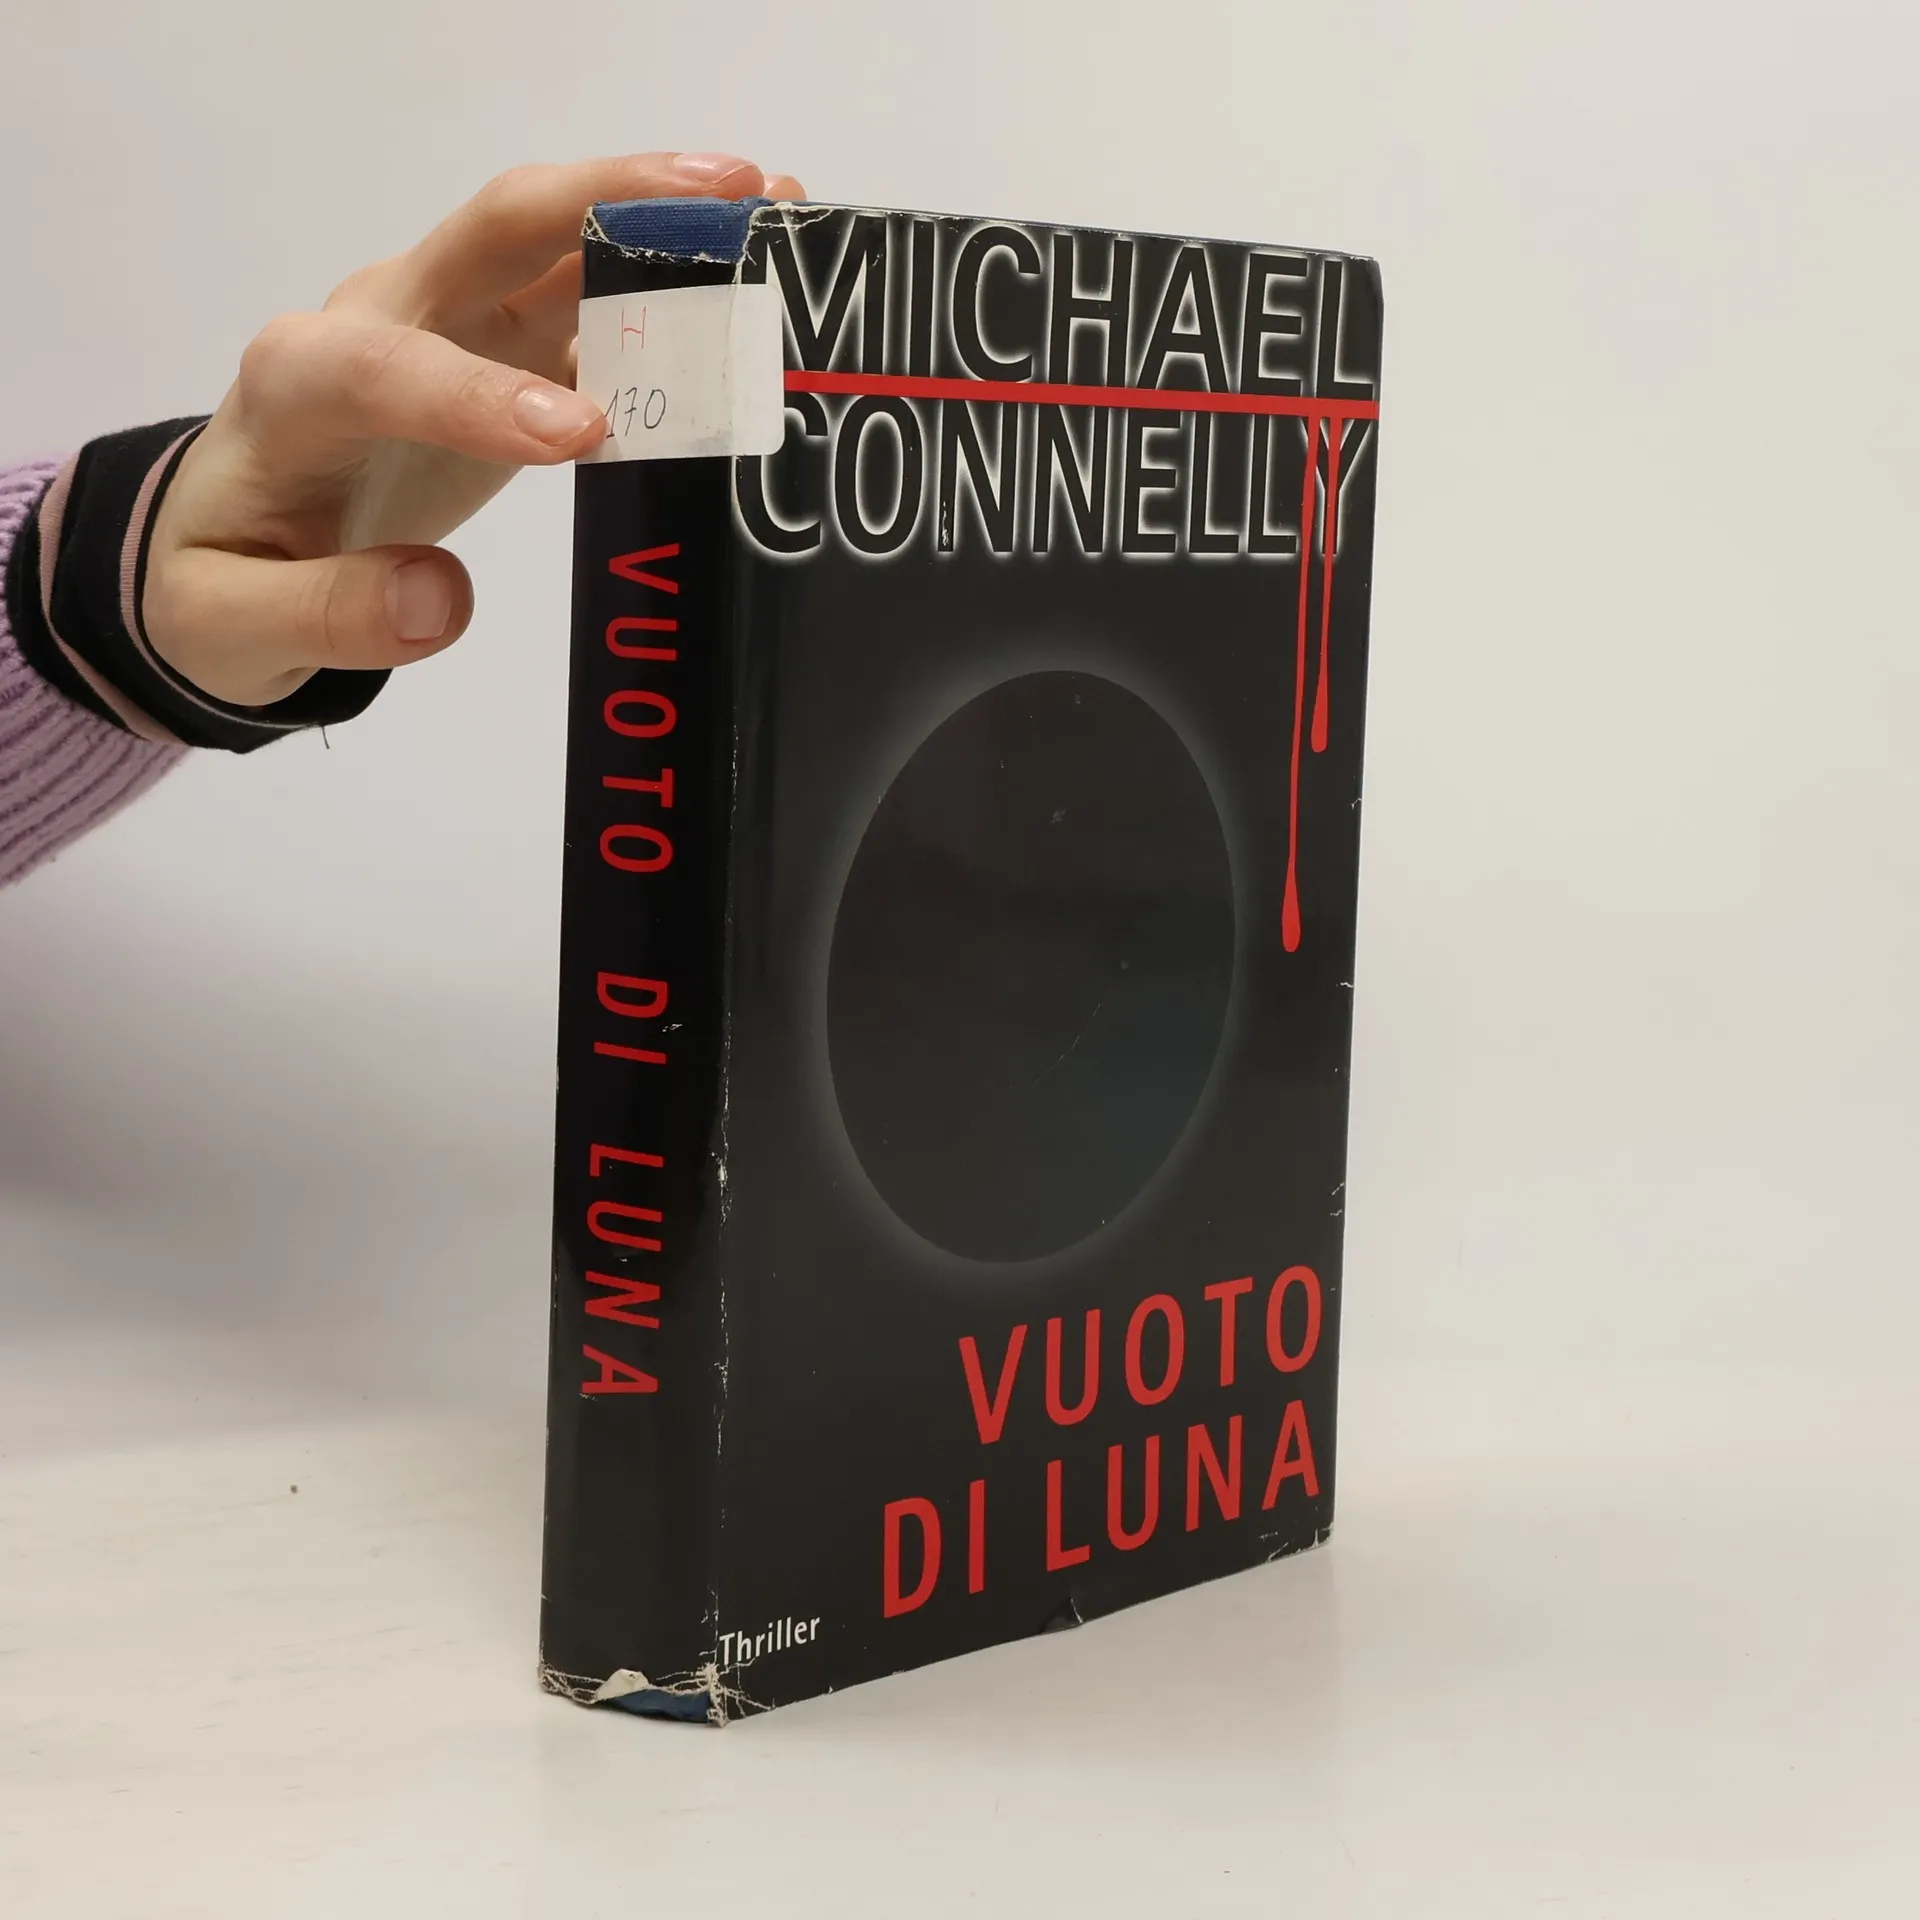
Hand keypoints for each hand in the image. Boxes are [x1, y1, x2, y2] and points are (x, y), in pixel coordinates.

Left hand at [144, 153, 803, 708]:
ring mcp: (451, 323)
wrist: (230, 541)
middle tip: (733, 196)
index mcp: (301, 383)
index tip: (583, 439)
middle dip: (610, 198)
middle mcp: (381, 317)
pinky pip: (587, 300)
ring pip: (559, 243)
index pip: (390, 367)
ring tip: (779, 217)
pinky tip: (746, 288)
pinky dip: (667, 289)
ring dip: (665, 221)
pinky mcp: (501, 351)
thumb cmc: (225, 578)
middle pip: (497, 228)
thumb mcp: (233, 624)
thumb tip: (440, 602)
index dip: (482, 392)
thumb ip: (325, 615)